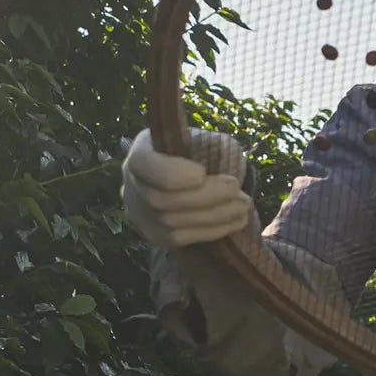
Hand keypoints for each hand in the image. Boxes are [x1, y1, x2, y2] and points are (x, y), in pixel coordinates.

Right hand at [120, 128, 255, 248]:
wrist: (181, 177)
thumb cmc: (192, 151)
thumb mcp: (200, 137)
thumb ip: (209, 144)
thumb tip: (226, 156)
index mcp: (139, 154)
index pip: (143, 166)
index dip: (174, 173)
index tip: (203, 171)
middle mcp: (132, 187)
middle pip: (161, 200)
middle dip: (205, 197)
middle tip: (237, 190)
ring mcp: (141, 216)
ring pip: (173, 223)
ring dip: (214, 216)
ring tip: (244, 205)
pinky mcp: (156, 236)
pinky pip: (182, 238)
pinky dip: (213, 230)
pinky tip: (236, 221)